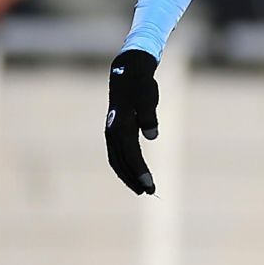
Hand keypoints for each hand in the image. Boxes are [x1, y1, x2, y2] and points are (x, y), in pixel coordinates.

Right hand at [105, 48, 160, 194]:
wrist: (127, 72)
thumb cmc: (141, 86)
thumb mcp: (148, 98)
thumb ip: (150, 117)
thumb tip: (152, 136)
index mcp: (121, 126)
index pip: (131, 155)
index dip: (140, 172)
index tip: (150, 185)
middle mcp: (113, 132)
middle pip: (121, 162)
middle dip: (134, 179)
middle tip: (148, 192)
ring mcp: (111, 132)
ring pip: (117, 160)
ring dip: (128, 176)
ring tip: (141, 188)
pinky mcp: (114, 131)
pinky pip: (116, 154)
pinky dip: (123, 167)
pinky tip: (132, 173)